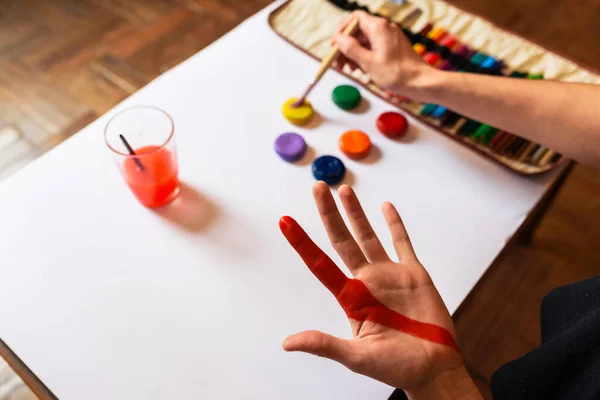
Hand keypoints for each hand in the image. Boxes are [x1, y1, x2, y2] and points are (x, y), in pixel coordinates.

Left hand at [280, 182, 480, 397]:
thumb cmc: (395, 367)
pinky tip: (385, 207)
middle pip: (342, 240)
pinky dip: (395, 224)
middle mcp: (367, 280)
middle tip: (318, 187)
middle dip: (329, 214)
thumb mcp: (356, 356)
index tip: (285, 221)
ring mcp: (390, 274)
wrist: (433, 369)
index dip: (303, 243)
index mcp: (351, 297)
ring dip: (356, 213)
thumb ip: (324, 344)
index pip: (320, 264)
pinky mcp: (413, 273)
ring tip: (344, 190)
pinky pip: (402, 243)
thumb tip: (287, 343)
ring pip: (368, 236)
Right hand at [331, 11, 433, 94]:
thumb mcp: (368, 62)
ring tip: (350, 70)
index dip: (341, 31)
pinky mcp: (393, 47)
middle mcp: (385, 28)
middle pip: (358, 31)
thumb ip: (351, 48)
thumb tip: (338, 39)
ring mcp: (390, 37)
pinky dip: (365, 56)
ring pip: (365, 41)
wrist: (421, 82)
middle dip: (346, 46)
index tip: (334, 46)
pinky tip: (362, 70)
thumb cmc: (396, 73)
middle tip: (338, 63)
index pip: (354, 19)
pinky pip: (374, 47)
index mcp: (378, 27)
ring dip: (354, 53)